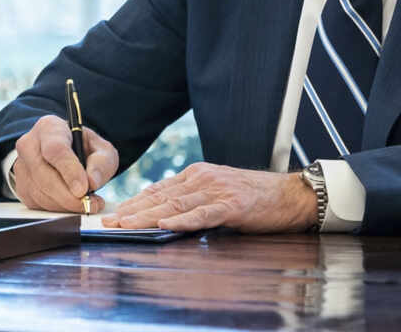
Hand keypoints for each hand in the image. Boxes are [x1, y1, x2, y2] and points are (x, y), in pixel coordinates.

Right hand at [12, 114, 118, 213]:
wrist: (65, 153)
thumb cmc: (83, 149)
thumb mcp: (101, 149)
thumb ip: (101, 163)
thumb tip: (92, 182)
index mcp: (49, 127)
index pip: (55, 149)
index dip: (69, 171)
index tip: (84, 189)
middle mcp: (29, 144)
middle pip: (44, 175)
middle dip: (69, 196)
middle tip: (90, 204)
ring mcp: (21, 166)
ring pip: (40, 193)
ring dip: (65, 205)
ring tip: (87, 203)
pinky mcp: (20, 186)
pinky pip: (37, 204)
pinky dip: (58, 209)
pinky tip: (72, 203)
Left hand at [100, 162, 317, 232]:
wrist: (291, 194)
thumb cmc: (255, 196)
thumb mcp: (219, 191)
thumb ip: (194, 199)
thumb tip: (166, 213)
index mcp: (197, 174)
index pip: (159, 189)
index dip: (135, 202)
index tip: (115, 213)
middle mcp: (203, 178)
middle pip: (161, 197)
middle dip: (132, 210)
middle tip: (109, 221)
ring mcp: (216, 191)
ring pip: (175, 205)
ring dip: (147, 216)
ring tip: (126, 224)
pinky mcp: (231, 205)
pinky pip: (202, 215)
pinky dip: (182, 221)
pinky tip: (165, 226)